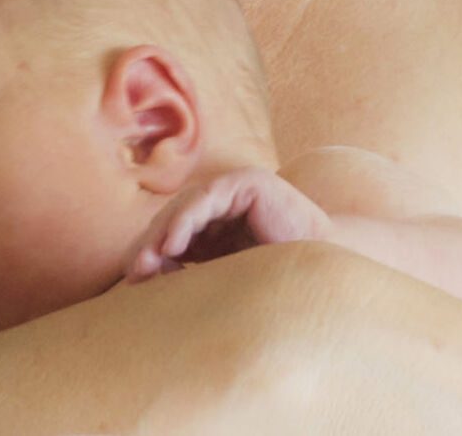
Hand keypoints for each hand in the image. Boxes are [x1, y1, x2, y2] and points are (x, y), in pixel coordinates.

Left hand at [124, 166, 332, 283]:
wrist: (327, 268)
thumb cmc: (276, 275)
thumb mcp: (223, 272)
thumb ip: (189, 267)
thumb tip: (142, 272)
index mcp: (217, 222)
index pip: (174, 232)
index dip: (152, 252)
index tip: (134, 280)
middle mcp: (224, 200)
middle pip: (175, 217)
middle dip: (151, 244)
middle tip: (134, 272)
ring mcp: (236, 187)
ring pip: (186, 207)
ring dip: (163, 234)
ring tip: (148, 261)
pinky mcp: (248, 182)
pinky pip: (207, 199)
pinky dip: (186, 221)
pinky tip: (172, 245)